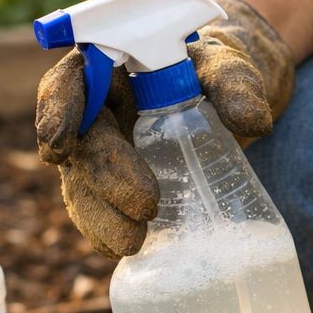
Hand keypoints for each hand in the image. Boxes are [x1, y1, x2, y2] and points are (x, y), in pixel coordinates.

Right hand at [35, 0, 295, 256]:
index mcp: (108, 65)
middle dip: (102, 179)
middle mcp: (95, 109)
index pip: (70, 81)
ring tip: (132, 242)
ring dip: (99, 216)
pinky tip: (124, 247)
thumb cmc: (212, 73)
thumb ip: (236, 84)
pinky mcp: (112, 183)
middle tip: (145, 206)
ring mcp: (101, 149)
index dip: (58, 110)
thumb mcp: (227, 68)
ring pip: (82, 184)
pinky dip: (106, 230)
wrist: (222, 98)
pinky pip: (98, 208)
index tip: (60, 145)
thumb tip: (254, 121)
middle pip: (81, 143)